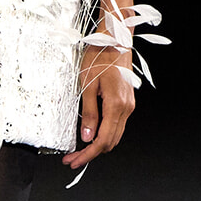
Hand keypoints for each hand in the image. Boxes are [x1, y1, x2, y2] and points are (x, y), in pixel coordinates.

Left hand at [61, 44, 135, 170]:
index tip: (74, 161)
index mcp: (116, 105)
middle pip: (110, 142)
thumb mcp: (87, 85)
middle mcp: (126, 108)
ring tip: (79, 151)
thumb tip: (87, 136)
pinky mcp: (127, 102)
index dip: (87, 155)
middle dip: (91, 154)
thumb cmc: (100, 56)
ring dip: (98, 146)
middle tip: (72, 159)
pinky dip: (104, 135)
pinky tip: (91, 135)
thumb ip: (89, 113)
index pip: (102, 141)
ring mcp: (128, 105)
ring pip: (114, 136)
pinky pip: (116, 125)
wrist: (115, 39)